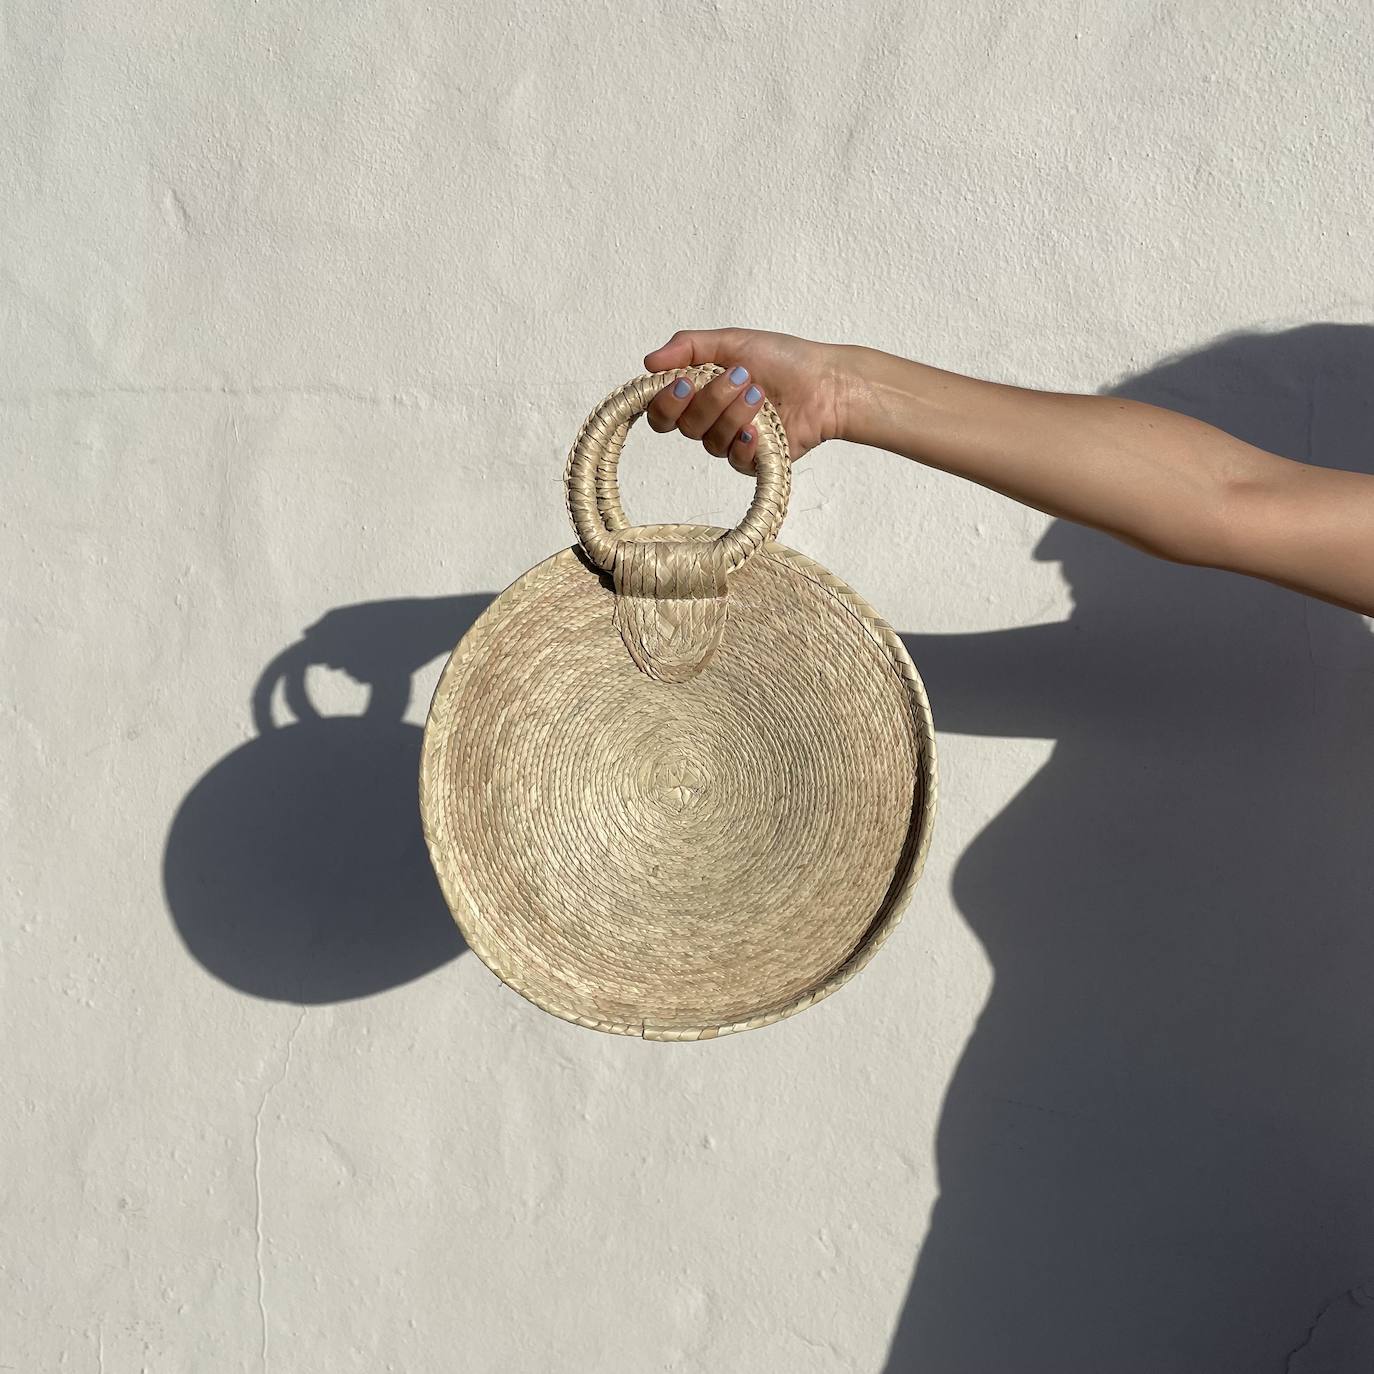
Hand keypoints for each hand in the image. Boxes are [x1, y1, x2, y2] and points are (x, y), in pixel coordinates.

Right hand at [642, 327, 848, 474]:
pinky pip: (735, 460)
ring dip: (735, 413)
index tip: (683, 382)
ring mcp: (730, 441)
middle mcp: (710, 419)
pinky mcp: (752, 460)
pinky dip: (745, 441)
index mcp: (699, 393)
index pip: (662, 411)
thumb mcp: (731, 341)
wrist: (825, 383)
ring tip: (761, 392)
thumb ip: (688, 347)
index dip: (665, 402)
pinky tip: (761, 427)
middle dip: (709, 400)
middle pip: (684, 426)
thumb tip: (648, 362)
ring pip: (710, 441)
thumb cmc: (783, 359)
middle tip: (737, 377)